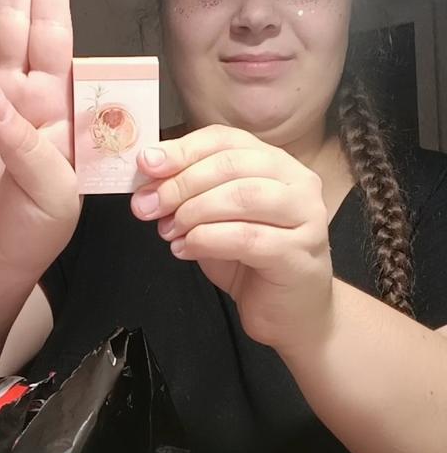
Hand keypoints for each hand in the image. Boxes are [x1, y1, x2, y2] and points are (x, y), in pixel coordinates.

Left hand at [132, 125, 332, 352]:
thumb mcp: (213, 219)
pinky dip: (207, 240)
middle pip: (231, 165)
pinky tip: (185, 249)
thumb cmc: (251, 262)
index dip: (182, 149)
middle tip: (148, 205)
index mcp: (276, 163)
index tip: (146, 164)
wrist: (289, 313)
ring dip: (194, 211)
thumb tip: (147, 178)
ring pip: (241, 196)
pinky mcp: (299, 254)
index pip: (226, 139)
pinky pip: (247, 237)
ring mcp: (305, 217)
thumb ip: (188, 194)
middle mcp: (298, 183)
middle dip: (181, 183)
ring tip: (169, 230)